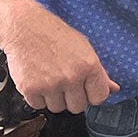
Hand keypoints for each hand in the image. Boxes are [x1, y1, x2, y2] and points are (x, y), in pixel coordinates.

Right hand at [0, 0, 120, 112]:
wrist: (24, 28)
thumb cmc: (55, 35)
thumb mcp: (84, 48)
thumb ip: (100, 73)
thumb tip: (113, 89)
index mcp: (89, 66)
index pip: (100, 98)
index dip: (92, 94)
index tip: (86, 89)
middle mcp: (71, 77)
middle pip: (78, 107)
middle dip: (72, 97)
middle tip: (65, 82)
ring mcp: (50, 85)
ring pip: (58, 108)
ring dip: (54, 98)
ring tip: (50, 79)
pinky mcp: (30, 89)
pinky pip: (38, 106)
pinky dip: (37, 97)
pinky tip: (38, 80)